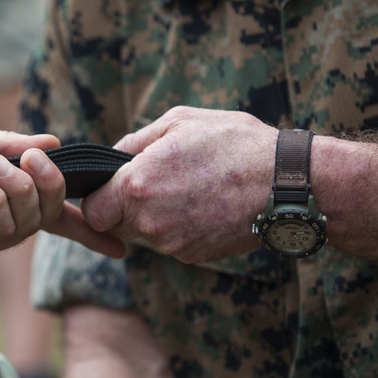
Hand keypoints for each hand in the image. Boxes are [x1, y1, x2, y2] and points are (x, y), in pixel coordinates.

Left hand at [0, 117, 124, 268]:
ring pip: (31, 220)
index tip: (119, 240)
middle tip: (25, 159)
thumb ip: (7, 143)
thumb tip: (53, 144)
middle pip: (50, 213)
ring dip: (15, 185)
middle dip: (50, 182)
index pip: (52, 213)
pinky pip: (2, 229)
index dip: (86, 226)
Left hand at [81, 106, 276, 263]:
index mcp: (137, 185)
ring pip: (147, 235)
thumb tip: (113, 155)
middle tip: (160, 183)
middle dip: (128, 208)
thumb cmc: (234, 144)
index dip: (102, 198)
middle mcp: (149, 221)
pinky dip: (183, 229)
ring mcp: (172, 243)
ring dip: (158, 217)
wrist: (284, 184)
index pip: (94, 210)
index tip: (118, 186)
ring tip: (192, 189)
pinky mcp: (194, 256)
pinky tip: (208, 206)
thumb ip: (136, 141)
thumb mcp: (179, 121)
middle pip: (117, 225)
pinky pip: (174, 244)